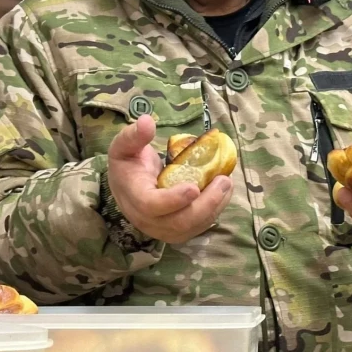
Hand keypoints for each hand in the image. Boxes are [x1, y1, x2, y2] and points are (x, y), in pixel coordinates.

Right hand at [107, 115, 233, 243]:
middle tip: (224, 180)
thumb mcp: (124, 145)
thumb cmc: (127, 163)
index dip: (173, 200)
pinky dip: (214, 211)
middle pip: (178, 223)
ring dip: (214, 207)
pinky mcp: (177, 230)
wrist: (126, 186)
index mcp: (134, 197)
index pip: (151, 206)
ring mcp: (163, 229)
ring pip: (191, 227)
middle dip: (205, 204)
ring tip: (227, 183)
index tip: (193, 187)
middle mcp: (147, 220)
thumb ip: (134, 135)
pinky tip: (224, 192)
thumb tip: (147, 121)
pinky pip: (197, 227)